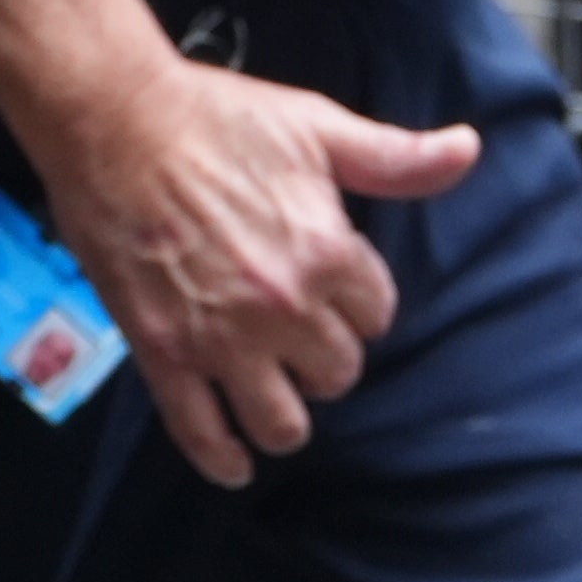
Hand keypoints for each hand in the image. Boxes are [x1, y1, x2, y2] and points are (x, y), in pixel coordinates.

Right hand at [23, 52, 481, 487]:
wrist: (113, 118)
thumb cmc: (215, 116)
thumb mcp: (315, 127)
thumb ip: (394, 157)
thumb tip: (468, 149)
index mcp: (327, 253)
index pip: (376, 316)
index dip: (357, 302)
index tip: (333, 289)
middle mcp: (282, 307)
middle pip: (336, 374)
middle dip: (324, 358)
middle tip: (298, 336)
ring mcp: (220, 338)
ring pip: (281, 423)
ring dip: (284, 417)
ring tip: (274, 397)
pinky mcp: (163, 353)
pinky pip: (201, 432)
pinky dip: (222, 459)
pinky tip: (234, 464)